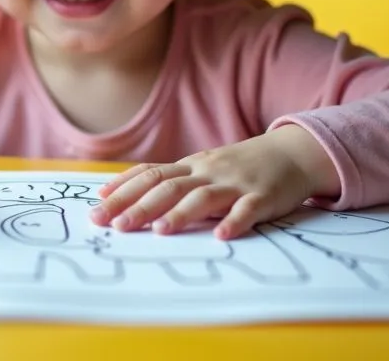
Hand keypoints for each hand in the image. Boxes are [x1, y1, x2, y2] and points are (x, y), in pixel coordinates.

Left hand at [89, 126, 339, 239]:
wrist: (290, 152)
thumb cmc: (238, 167)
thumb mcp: (202, 168)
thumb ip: (170, 181)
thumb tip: (122, 197)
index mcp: (190, 166)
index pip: (150, 174)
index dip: (123, 189)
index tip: (98, 206)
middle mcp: (208, 172)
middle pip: (169, 186)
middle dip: (140, 206)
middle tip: (115, 226)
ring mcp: (235, 183)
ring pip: (203, 197)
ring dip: (180, 214)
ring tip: (160, 232)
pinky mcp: (263, 197)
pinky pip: (248, 209)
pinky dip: (234, 222)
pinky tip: (222, 236)